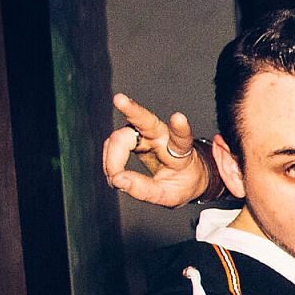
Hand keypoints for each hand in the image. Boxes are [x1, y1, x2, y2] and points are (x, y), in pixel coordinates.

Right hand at [103, 92, 213, 206]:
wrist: (184, 177)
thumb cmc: (181, 182)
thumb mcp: (168, 195)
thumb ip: (145, 190)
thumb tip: (117, 180)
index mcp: (180, 150)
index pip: (181, 137)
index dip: (180, 128)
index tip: (179, 117)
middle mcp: (163, 136)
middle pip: (146, 121)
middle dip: (132, 110)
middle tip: (119, 99)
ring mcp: (146, 134)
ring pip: (122, 135)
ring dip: (112, 157)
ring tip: (115, 178)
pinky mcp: (133, 136)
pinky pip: (114, 143)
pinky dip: (110, 159)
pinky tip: (114, 174)